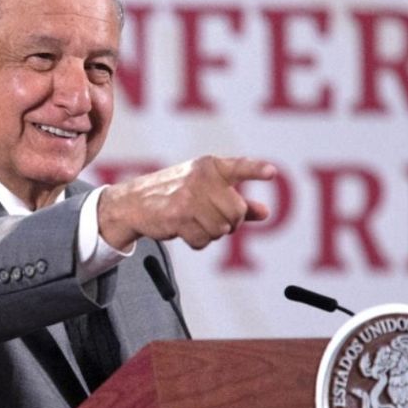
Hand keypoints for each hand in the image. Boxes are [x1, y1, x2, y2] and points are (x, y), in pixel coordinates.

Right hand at [97, 156, 275, 250]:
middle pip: (236, 212)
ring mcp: (189, 198)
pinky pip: (203, 240)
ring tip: (195, 222)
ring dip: (211, 233)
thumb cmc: (175, 193)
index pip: (239, 167)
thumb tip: (266, 212)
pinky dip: (198, 241)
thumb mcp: (207, 189)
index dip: (256, 170)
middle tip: (212, 218)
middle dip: (230, 222)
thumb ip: (238, 200)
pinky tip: (185, 230)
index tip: (272, 173)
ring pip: (221, 229)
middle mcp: (201, 179)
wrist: (134, 202)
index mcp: (210, 166)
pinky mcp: (177, 217)